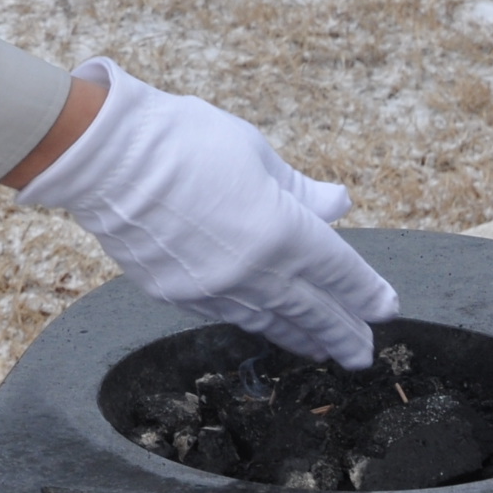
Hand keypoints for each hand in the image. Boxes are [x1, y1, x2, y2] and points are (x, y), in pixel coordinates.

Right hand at [12, 60, 397, 367]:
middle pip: (311, 311)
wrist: (106, 157)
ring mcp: (212, 289)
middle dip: (342, 333)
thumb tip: (339, 206)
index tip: (386, 309)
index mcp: (282, 231)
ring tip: (321, 350)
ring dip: (300, 337)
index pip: (339, 272)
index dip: (367, 293)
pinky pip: (227, 315)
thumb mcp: (254, 152)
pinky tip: (264, 326)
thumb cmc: (184, 139)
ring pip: (269, 322)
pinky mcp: (176, 294)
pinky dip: (254, 323)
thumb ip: (300, 190)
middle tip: (363, 353)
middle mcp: (253, 271)